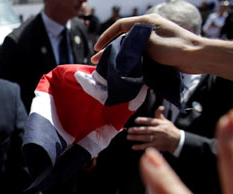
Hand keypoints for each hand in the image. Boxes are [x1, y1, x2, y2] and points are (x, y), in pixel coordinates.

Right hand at [92, 14, 206, 74]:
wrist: (197, 57)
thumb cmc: (176, 47)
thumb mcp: (151, 42)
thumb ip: (133, 43)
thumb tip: (118, 48)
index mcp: (147, 22)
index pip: (120, 26)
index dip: (106, 36)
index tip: (97, 48)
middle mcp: (148, 30)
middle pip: (123, 38)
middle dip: (109, 49)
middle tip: (96, 60)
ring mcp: (152, 41)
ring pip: (129, 48)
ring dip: (117, 57)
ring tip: (106, 67)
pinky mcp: (156, 52)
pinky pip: (138, 56)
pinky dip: (128, 62)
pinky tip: (121, 70)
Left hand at [127, 106, 181, 152]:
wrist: (178, 141)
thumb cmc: (170, 130)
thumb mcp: (166, 122)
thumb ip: (160, 115)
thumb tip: (160, 107)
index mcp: (161, 124)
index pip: (151, 121)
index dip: (143, 120)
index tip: (136, 120)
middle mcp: (159, 131)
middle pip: (147, 130)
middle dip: (137, 130)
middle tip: (129, 130)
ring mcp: (158, 139)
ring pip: (146, 138)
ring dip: (136, 138)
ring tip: (129, 137)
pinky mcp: (158, 145)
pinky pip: (147, 146)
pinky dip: (140, 147)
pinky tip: (134, 146)